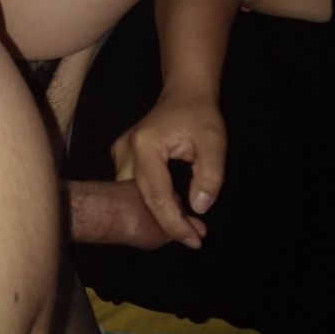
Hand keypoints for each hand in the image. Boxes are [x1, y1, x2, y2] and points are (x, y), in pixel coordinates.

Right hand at [111, 90, 225, 248]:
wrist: (184, 93)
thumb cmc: (200, 115)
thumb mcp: (215, 142)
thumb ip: (210, 175)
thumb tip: (199, 208)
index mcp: (145, 146)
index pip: (156, 196)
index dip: (175, 224)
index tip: (196, 240)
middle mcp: (125, 151)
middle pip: (139, 201)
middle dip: (165, 224)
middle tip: (195, 234)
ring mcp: (120, 154)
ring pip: (132, 198)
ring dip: (158, 215)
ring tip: (189, 222)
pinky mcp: (122, 158)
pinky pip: (132, 189)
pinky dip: (153, 203)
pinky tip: (175, 207)